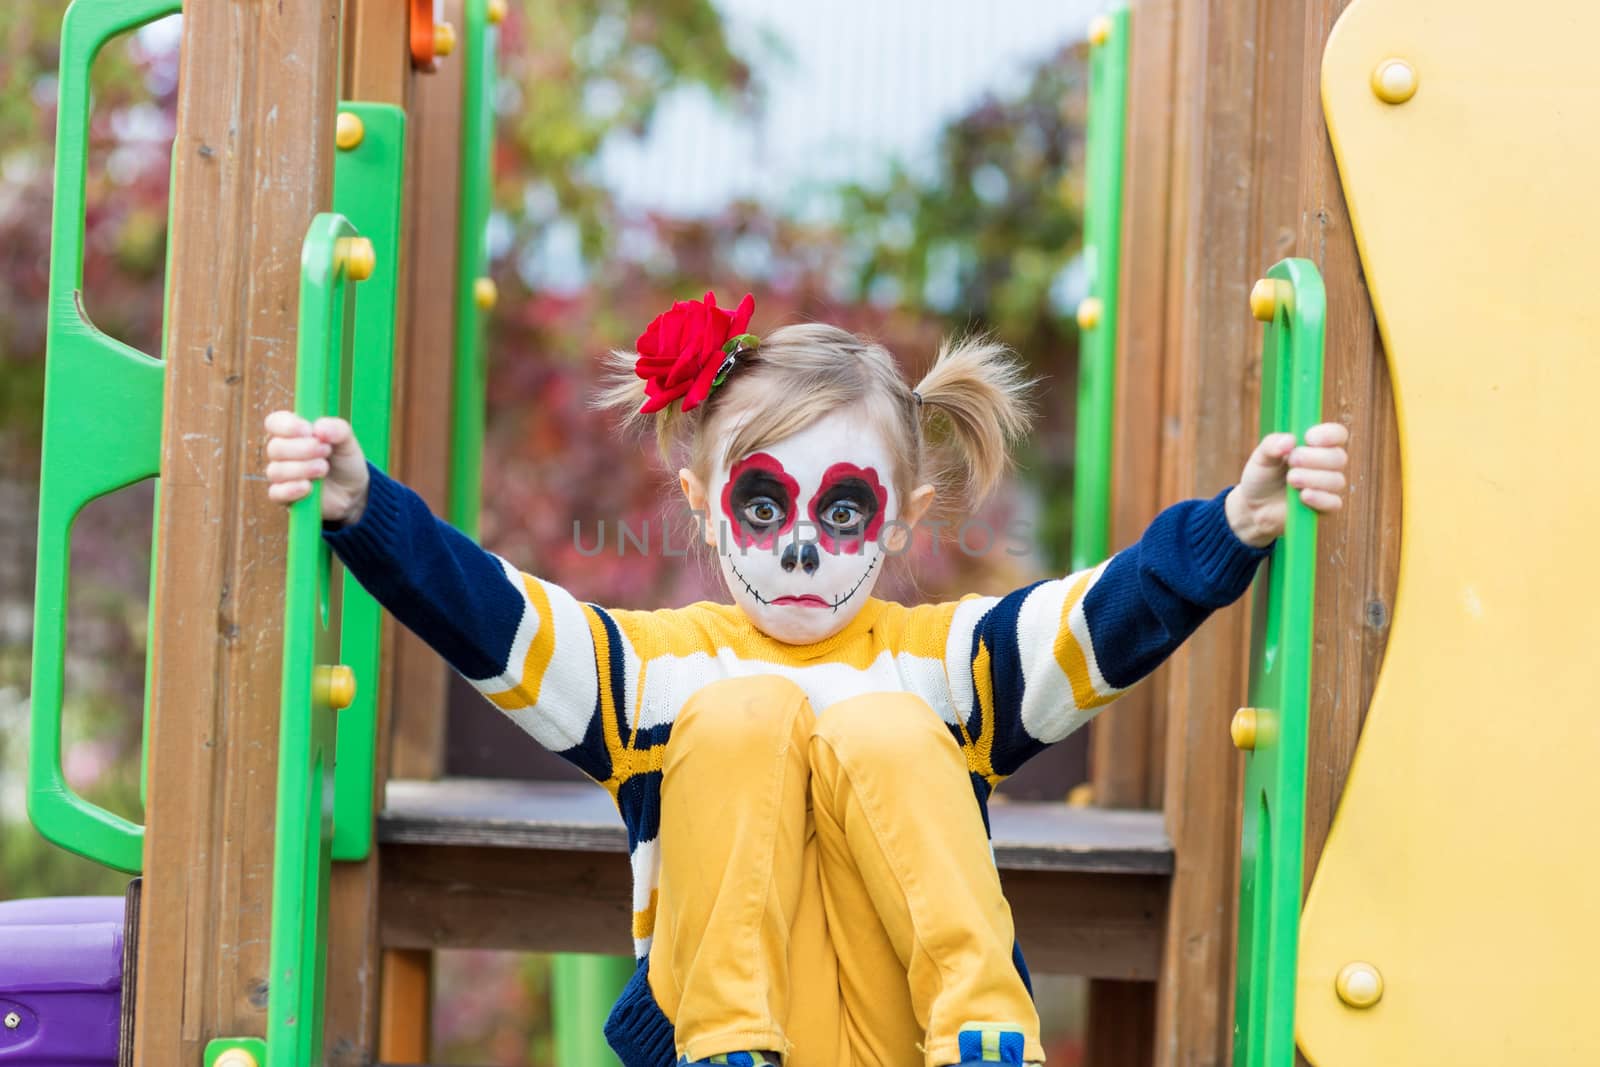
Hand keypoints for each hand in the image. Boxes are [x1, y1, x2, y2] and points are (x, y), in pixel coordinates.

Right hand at [264, 411, 369, 525]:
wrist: (353, 491)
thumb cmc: (344, 461)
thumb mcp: (348, 441)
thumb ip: (338, 429)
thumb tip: (319, 428)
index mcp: (293, 432)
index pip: (274, 422)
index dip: (287, 426)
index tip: (309, 431)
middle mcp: (282, 452)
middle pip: (275, 448)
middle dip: (302, 449)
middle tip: (326, 451)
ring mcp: (281, 475)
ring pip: (275, 471)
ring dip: (302, 469)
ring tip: (324, 468)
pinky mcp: (284, 496)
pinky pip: (276, 493)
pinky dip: (291, 489)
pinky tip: (308, 487)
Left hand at [1224, 422, 1349, 546]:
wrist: (1253, 507)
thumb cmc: (1262, 477)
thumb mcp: (1261, 457)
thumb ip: (1272, 444)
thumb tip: (1290, 440)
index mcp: (1315, 446)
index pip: (1337, 434)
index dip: (1329, 435)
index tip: (1308, 438)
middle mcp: (1326, 465)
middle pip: (1339, 457)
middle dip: (1314, 458)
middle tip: (1292, 461)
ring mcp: (1328, 487)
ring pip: (1336, 480)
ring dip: (1312, 478)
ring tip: (1290, 479)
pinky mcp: (1325, 508)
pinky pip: (1334, 503)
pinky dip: (1319, 498)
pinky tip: (1303, 496)